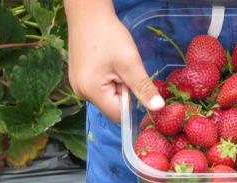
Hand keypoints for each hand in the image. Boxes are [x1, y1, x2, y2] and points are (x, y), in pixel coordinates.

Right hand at [65, 0, 164, 122]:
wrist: (88, 14)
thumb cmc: (108, 36)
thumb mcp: (130, 63)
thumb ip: (143, 88)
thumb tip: (158, 108)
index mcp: (91, 92)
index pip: (118, 114)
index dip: (132, 104)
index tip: (137, 84)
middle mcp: (81, 93)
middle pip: (112, 106)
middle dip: (124, 92)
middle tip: (125, 69)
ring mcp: (78, 86)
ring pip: (107, 96)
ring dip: (118, 85)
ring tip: (116, 64)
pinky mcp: (79, 78)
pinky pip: (100, 87)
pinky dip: (110, 79)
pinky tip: (109, 63)